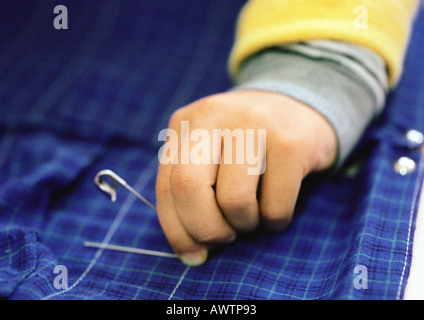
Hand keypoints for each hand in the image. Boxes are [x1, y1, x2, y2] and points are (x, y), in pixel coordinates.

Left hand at [155, 90, 336, 265]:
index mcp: (185, 123)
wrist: (297, 107)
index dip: (177, 230)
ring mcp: (254, 124)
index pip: (166, 186)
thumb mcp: (210, 154)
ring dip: (244, 225)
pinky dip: (275, 222)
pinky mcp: (291, 142)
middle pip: (189, 187)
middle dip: (205, 229)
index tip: (194, 254)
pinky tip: (277, 211)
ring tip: (253, 215)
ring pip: (234, 201)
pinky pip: (275, 206)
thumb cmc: (247, 145)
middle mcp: (214, 115)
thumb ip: (192, 192)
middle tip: (225, 237)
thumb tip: (191, 255)